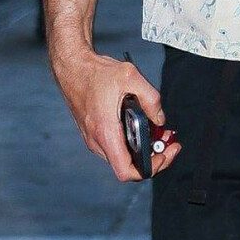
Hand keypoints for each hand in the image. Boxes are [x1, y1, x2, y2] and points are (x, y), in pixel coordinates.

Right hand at [51, 45, 179, 181]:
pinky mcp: (94, 134)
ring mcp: (94, 139)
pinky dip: (133, 141)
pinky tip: (143, 127)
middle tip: (168, 140)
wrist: (71, 68)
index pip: (127, 171)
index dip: (151, 168)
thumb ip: (151, 99)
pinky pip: (117, 146)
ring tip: (158, 132)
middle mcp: (97, 141)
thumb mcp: (131, 76)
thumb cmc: (95, 72)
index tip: (165, 153)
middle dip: (153, 156)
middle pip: (129, 166)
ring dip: (144, 149)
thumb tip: (160, 119)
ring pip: (123, 157)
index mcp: (105, 132)